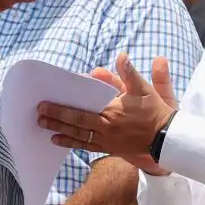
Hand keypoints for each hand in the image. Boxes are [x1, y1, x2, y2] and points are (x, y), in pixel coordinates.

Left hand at [37, 54, 177, 171]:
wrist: (166, 137)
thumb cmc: (154, 111)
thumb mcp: (144, 89)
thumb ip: (130, 73)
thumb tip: (122, 56)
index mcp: (111, 112)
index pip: (80, 111)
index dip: (61, 109)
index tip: (45, 104)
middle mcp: (106, 128)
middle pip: (76, 125)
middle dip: (56, 119)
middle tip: (38, 115)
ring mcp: (108, 141)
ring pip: (79, 137)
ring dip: (61, 132)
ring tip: (45, 128)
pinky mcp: (111, 148)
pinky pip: (87, 146)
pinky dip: (73, 144)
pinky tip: (60, 141)